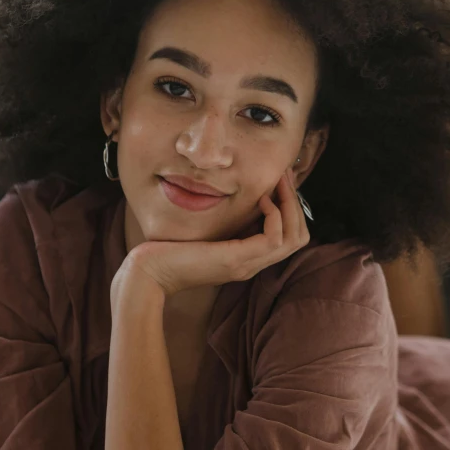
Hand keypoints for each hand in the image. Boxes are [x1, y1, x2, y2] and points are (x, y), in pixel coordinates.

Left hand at [111, 170, 309, 303]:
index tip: (280, 182)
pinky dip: (275, 215)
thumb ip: (227, 221)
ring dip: (290, 205)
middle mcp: (253, 264)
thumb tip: (241, 195)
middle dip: (296, 203)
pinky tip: (261, 199)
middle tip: (284, 177)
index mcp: (249, 258)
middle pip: (299, 237)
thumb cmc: (171, 250)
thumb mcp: (208, 232)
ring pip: (294, 237)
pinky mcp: (236, 260)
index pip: (291, 237)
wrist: (149, 273)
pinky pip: (274, 238)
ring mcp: (247, 264)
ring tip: (277, 184)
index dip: (292, 207)